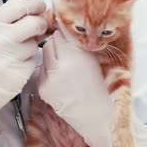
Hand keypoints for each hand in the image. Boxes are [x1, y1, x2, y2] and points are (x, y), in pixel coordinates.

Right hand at [0, 0, 46, 146]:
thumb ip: (6, 21)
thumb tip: (33, 11)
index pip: (19, 5)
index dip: (35, 4)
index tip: (40, 6)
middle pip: (34, 23)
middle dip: (40, 24)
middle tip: (38, 28)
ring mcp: (9, 58)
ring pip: (34, 44)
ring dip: (31, 46)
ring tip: (14, 54)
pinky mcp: (19, 74)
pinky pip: (33, 61)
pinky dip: (27, 62)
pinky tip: (14, 66)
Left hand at [38, 30, 146, 146]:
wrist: (100, 119)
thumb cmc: (103, 88)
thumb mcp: (96, 61)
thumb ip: (80, 45)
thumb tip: (65, 27)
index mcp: (78, 56)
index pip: (62, 32)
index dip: (66, 32)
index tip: (69, 32)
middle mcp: (62, 65)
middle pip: (51, 41)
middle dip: (59, 43)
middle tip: (69, 51)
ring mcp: (50, 78)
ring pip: (45, 54)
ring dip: (53, 56)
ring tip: (67, 66)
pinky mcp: (43, 89)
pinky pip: (43, 70)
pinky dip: (50, 70)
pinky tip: (62, 78)